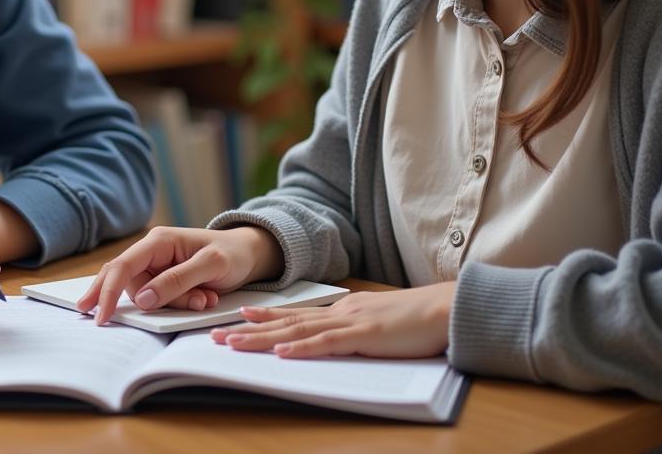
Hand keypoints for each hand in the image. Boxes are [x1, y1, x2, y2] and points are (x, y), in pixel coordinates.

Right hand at [76, 225, 283, 324]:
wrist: (250, 254)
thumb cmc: (231, 253)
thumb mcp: (210, 265)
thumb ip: (177, 280)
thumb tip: (144, 300)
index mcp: (158, 241)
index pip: (123, 266)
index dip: (107, 291)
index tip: (101, 317)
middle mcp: (153, 253)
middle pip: (131, 284)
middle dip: (155, 302)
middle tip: (190, 304)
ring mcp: (158, 268)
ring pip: (148, 297)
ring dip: (175, 305)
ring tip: (206, 298)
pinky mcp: (166, 281)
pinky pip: (161, 300)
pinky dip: (180, 306)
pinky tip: (204, 298)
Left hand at [210, 282, 455, 358]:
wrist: (446, 309)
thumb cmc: (418, 321)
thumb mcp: (380, 325)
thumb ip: (358, 330)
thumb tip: (341, 338)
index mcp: (343, 311)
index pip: (296, 314)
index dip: (266, 316)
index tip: (239, 316)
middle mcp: (339, 312)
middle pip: (286, 322)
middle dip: (249, 329)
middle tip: (216, 335)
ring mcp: (350, 322)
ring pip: (296, 331)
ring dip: (262, 338)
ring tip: (233, 343)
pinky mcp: (364, 335)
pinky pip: (326, 343)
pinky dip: (301, 348)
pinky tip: (280, 353)